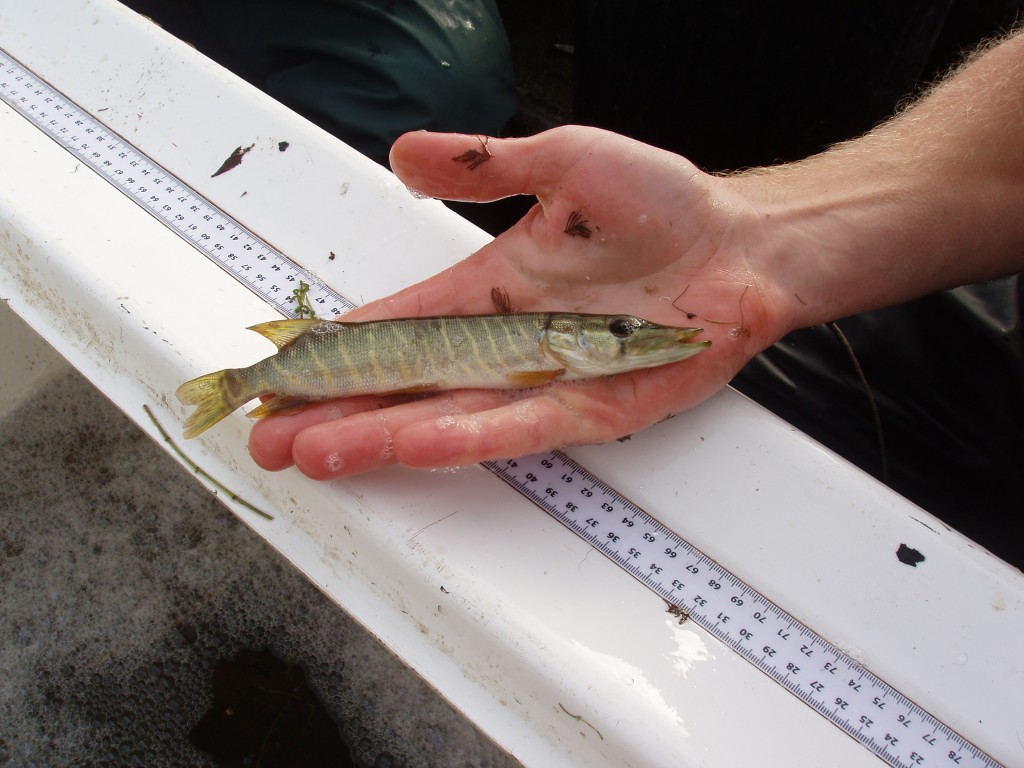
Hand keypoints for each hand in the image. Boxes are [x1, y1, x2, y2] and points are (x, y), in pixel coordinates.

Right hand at [249, 126, 787, 477]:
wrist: (743, 242)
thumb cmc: (662, 203)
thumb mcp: (561, 162)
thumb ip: (482, 166)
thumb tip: (405, 154)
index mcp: (488, 290)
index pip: (394, 328)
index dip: (336, 352)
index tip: (284, 374)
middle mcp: (506, 343)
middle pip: (405, 385)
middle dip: (335, 412)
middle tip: (271, 439)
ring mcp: (545, 380)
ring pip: (448, 415)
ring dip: (380, 436)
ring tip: (317, 453)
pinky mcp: (594, 406)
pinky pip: (520, 425)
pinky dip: (466, 435)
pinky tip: (412, 442)